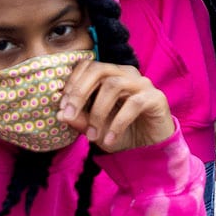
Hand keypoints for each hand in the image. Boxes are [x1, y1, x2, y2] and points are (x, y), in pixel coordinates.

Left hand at [56, 60, 174, 152]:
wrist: (151, 149)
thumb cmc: (122, 133)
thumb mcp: (96, 129)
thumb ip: (80, 120)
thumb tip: (59, 115)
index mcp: (111, 75)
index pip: (88, 66)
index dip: (72, 83)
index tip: (62, 107)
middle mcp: (126, 74)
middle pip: (99, 69)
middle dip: (79, 92)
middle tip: (68, 115)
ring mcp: (142, 84)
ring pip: (114, 85)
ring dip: (98, 112)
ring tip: (92, 136)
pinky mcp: (156, 98)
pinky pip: (133, 104)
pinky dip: (117, 123)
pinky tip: (109, 140)